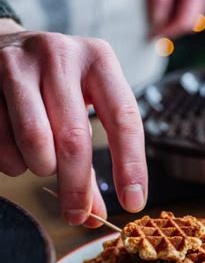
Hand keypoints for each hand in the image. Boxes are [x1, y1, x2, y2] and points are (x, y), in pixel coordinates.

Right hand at [0, 20, 147, 225]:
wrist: (4, 46)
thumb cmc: (57, 84)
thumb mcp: (85, 105)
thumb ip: (92, 160)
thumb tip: (94, 215)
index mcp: (98, 59)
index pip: (123, 119)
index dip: (130, 165)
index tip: (133, 202)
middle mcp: (60, 55)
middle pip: (73, 137)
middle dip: (76, 186)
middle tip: (77, 214)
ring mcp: (18, 65)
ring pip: (33, 141)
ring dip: (40, 167)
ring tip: (42, 161)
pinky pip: (1, 141)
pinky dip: (12, 160)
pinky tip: (16, 148)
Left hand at [147, 0, 204, 37]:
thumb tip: (157, 22)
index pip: (185, 21)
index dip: (168, 32)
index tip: (150, 37)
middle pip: (191, 21)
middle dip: (172, 29)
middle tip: (151, 33)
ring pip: (191, 14)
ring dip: (174, 21)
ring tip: (154, 23)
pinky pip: (188, 3)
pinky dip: (176, 10)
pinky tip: (162, 8)